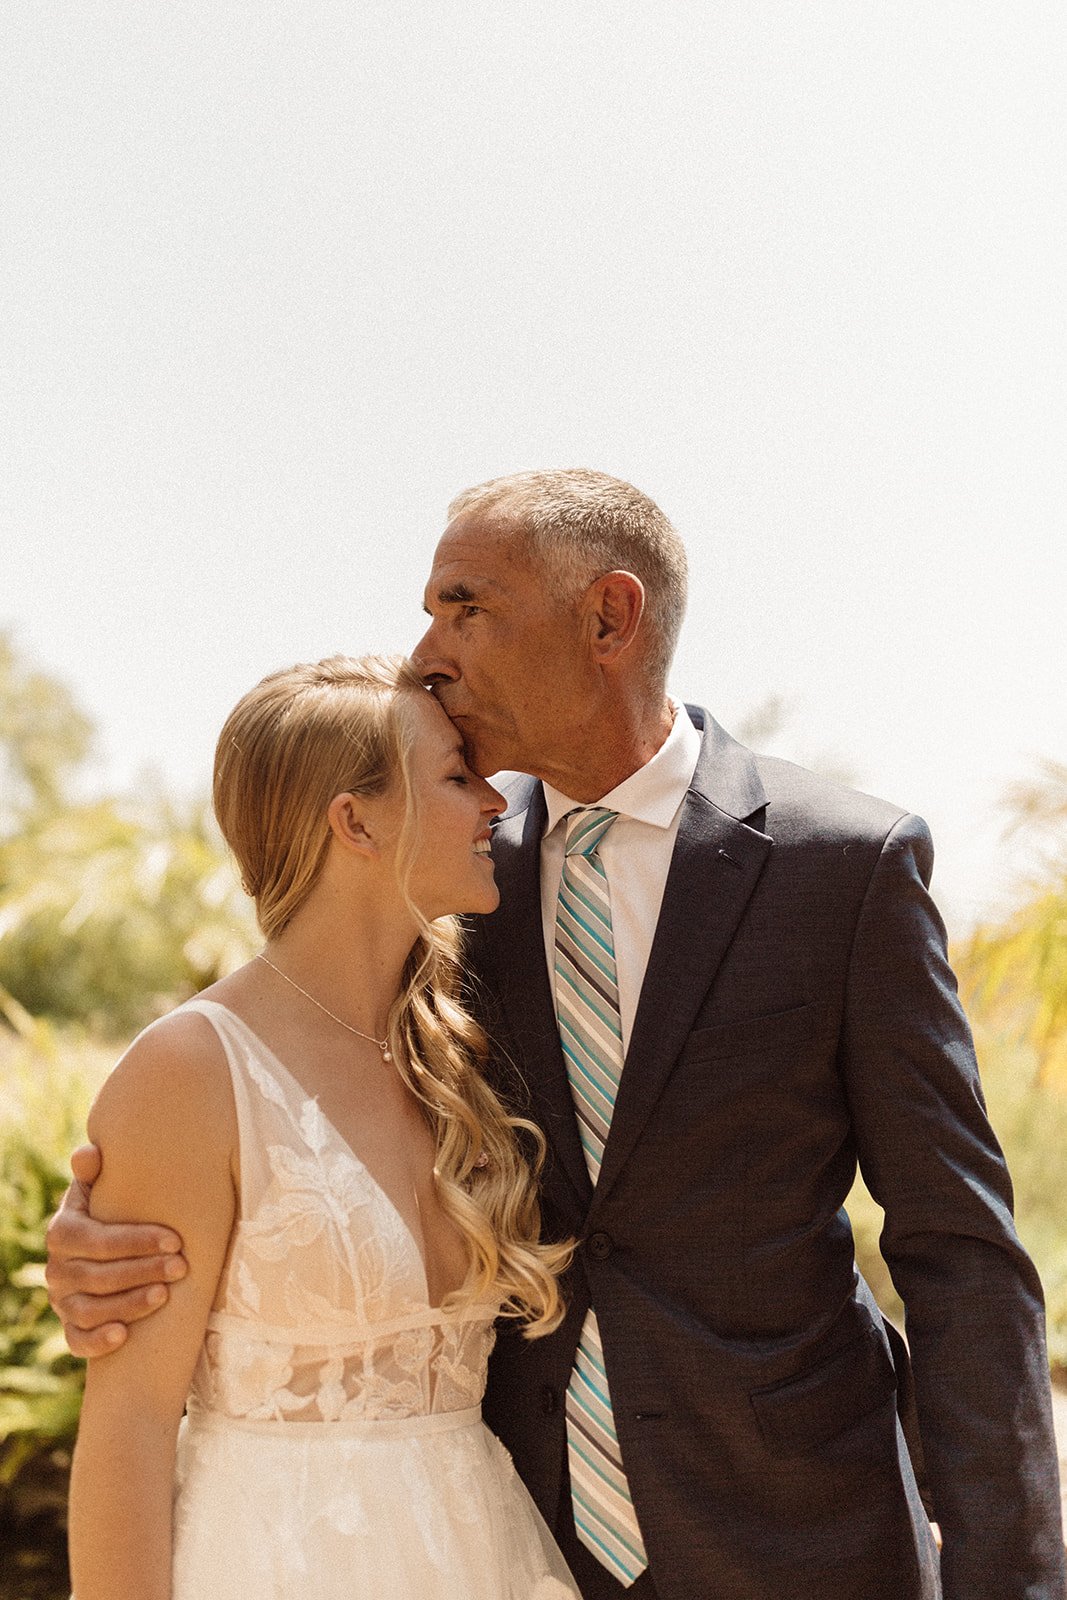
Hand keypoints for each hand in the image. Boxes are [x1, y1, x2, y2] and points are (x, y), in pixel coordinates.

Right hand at [45, 1143, 187, 1356]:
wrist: (102, 1246)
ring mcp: (62, 1300)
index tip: (175, 1240)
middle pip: (98, 1277)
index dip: (137, 1241)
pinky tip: (123, 1336)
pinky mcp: (70, 1326)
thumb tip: (89, 1152)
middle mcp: (57, 1268)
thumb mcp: (102, 1187)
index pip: (99, 1241)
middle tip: (182, 1268)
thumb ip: (95, 1170)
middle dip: (143, 1271)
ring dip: (128, 1305)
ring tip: (164, 1295)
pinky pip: (76, 1341)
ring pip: (89, 1310)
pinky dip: (97, 1341)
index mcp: (63, 1232)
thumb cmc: (112, 1210)